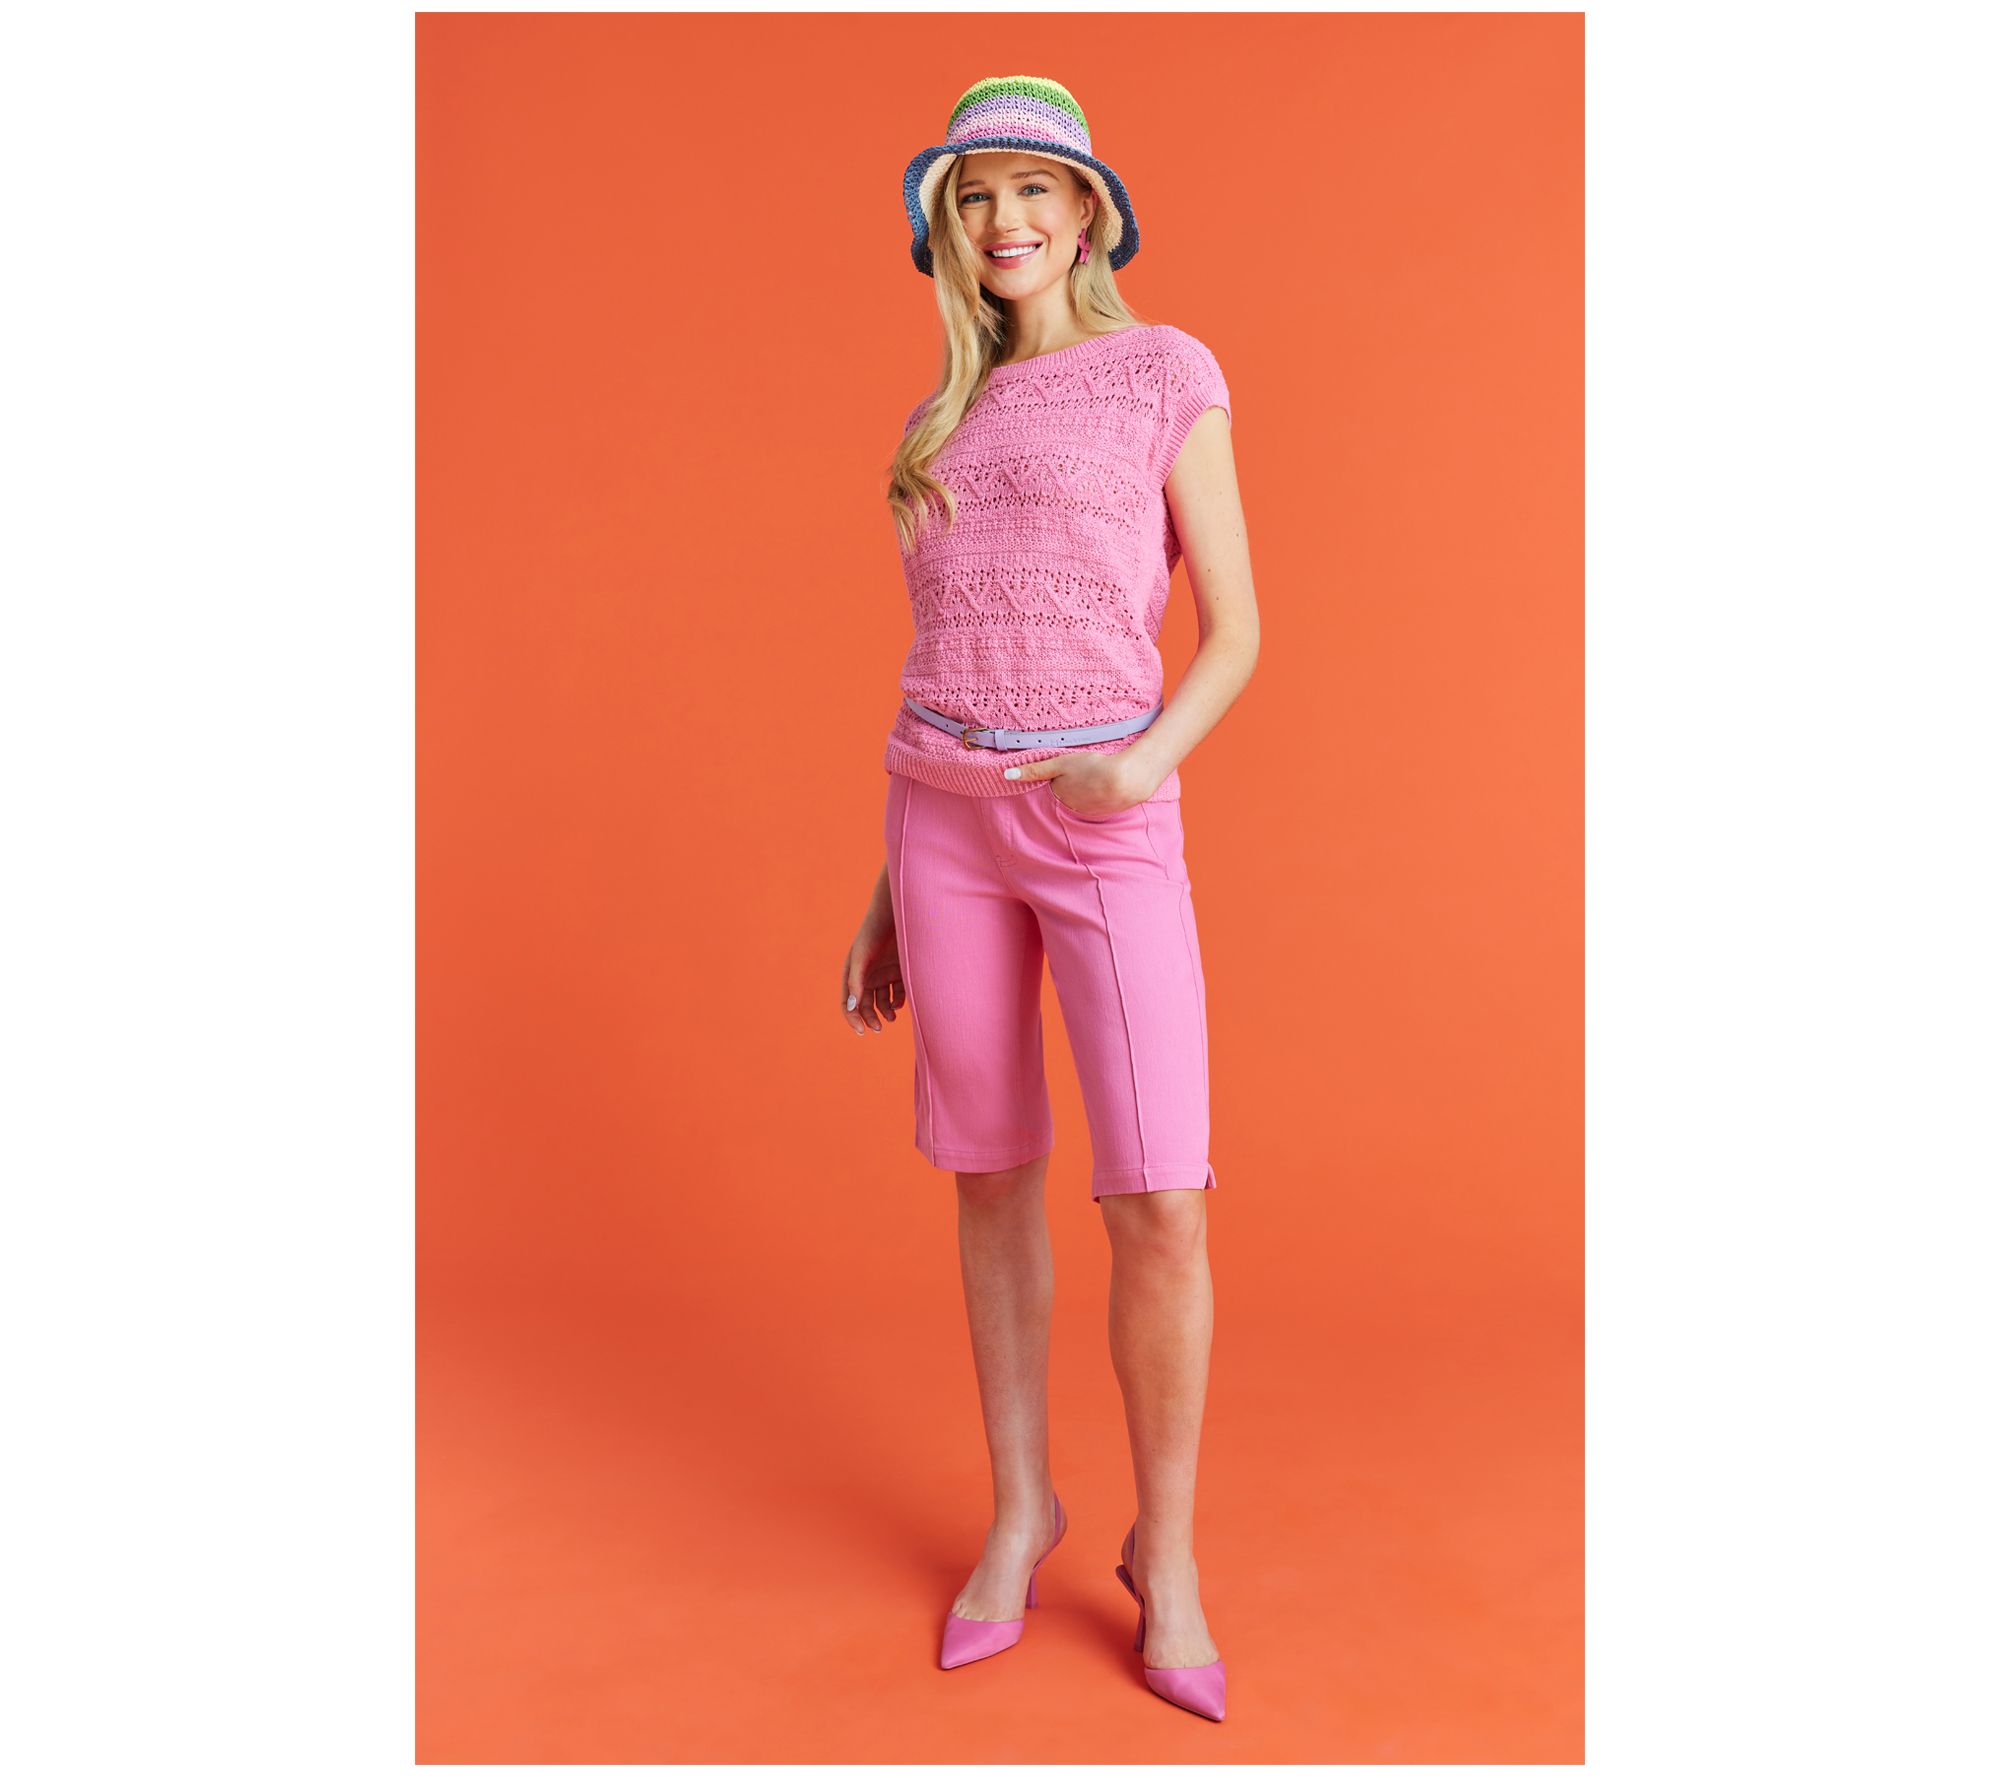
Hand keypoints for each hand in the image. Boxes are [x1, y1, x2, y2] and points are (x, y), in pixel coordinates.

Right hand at [842, 896, 904, 1034]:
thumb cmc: (873, 934)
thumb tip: (852, 1008)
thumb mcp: (861, 958)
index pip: (849, 1003)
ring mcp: (884, 975)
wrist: (896, 915)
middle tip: (879, 1027)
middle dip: (870, 1018)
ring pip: (883, 1002)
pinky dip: (898, 1002)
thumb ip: (856, 982)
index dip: (853, 1018)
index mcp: (853, 974)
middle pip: (866, 1006)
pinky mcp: (900, 972)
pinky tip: (899, 1003)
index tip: (861, 1031)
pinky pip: (898, 993)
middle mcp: (867, 977)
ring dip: (885, 1013)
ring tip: (891, 1017)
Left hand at [1005, 751, 1155, 819]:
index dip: (1055, 780)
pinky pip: (1097, 803)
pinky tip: (1106, 786)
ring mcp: (1089, 811)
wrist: (1128, 780)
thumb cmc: (1094, 768)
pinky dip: (1099, 795)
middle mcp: (1071, 808)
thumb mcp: (1061, 763)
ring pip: (1081, 801)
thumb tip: (1006, 775)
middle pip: (1065, 797)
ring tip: (1094, 778)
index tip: (1061, 774)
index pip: (1050, 789)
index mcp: (1059, 795)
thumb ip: (1035, 769)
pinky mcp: (1106, 811)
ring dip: (1085, 792)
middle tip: (1081, 774)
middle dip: (1069, 788)